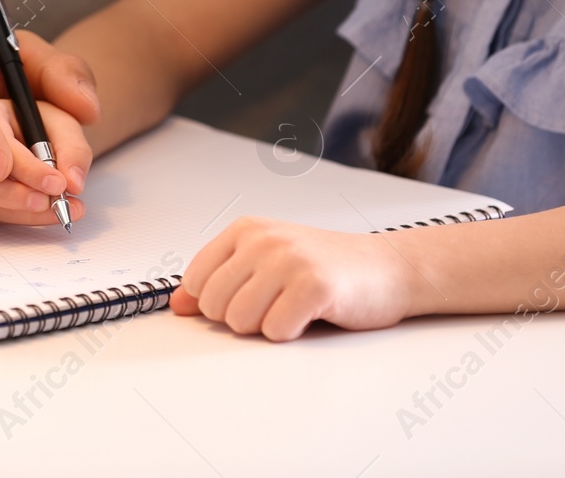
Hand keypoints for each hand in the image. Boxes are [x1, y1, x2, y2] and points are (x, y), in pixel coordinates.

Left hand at [169, 217, 419, 340]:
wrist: (387, 268)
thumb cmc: (325, 267)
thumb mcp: (265, 264)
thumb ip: (219, 281)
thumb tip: (176, 306)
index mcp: (246, 230)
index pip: (195, 281)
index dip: (215, 304)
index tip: (246, 299)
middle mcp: (263, 240)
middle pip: (214, 307)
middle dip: (242, 318)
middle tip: (276, 304)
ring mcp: (289, 260)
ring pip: (239, 321)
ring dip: (266, 327)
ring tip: (293, 308)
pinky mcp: (314, 286)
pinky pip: (275, 332)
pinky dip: (291, 334)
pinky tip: (310, 316)